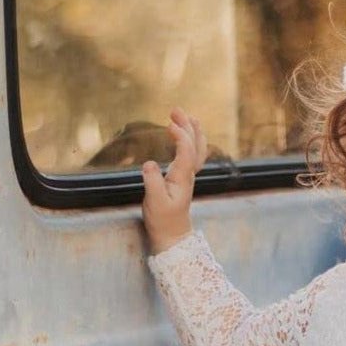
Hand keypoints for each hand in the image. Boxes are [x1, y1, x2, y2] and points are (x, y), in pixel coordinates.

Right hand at [141, 109, 207, 254]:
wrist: (172, 236)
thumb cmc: (163, 220)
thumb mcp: (154, 202)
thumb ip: (152, 182)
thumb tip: (149, 163)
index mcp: (182, 179)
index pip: (186, 152)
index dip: (181, 137)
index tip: (170, 124)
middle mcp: (188, 175)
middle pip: (194, 146)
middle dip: (187, 127)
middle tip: (175, 110)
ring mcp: (187, 177)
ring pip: (196, 150)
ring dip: (192, 132)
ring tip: (186, 116)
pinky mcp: (182, 180)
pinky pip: (192, 156)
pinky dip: (191, 142)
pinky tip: (185, 136)